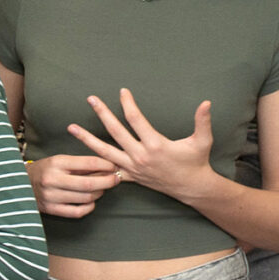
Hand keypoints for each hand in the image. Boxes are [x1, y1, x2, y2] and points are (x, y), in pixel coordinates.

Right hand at [26, 151, 121, 217]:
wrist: (18, 184)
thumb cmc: (44, 170)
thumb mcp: (59, 160)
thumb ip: (80, 164)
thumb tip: (107, 168)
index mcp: (56, 163)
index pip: (89, 163)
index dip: (106, 165)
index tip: (114, 166)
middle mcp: (53, 179)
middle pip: (90, 183)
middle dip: (108, 181)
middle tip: (116, 179)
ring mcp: (51, 196)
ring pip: (86, 198)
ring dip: (99, 193)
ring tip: (101, 188)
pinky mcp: (51, 209)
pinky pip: (78, 212)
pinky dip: (89, 207)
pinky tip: (90, 202)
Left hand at [68, 89, 214, 203]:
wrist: (191, 187)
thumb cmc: (196, 162)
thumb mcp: (202, 141)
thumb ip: (202, 121)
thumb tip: (206, 102)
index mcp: (155, 144)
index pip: (135, 119)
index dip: (127, 104)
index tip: (121, 91)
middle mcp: (139, 155)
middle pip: (115, 131)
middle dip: (102, 113)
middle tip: (90, 99)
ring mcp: (132, 167)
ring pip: (104, 151)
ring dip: (86, 139)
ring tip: (71, 127)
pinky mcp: (129, 176)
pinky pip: (107, 169)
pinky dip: (93, 163)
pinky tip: (77, 157)